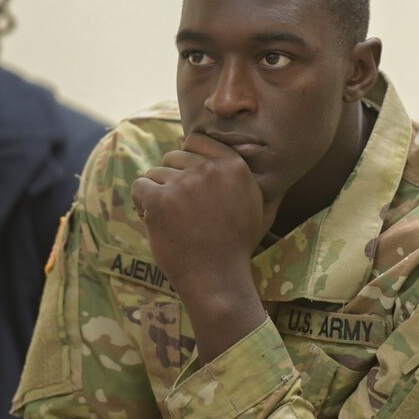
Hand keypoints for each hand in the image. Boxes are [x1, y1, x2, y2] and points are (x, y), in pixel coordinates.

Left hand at [131, 133, 280, 292]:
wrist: (217, 278)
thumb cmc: (237, 247)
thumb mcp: (261, 211)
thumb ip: (264, 187)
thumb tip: (278, 174)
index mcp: (233, 166)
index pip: (196, 140)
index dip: (186, 158)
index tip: (188, 181)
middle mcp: (209, 170)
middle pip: (172, 157)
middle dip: (171, 178)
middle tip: (179, 207)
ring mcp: (183, 184)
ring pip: (154, 173)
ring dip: (157, 193)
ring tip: (169, 218)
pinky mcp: (160, 201)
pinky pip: (140, 186)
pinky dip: (141, 202)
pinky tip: (154, 220)